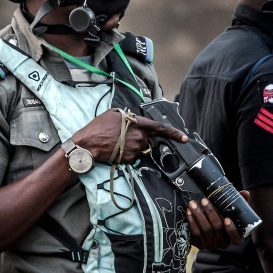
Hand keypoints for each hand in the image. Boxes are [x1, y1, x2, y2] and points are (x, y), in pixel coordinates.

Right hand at [72, 109, 187, 164]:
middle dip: (139, 137)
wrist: (88, 144)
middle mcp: (140, 137)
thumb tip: (133, 118)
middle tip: (123, 135)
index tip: (184, 137)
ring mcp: (136, 149)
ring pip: (140, 147)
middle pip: (147, 138)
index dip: (173, 133)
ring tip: (117, 142)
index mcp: (138, 123)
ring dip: (132, 145)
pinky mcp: (130, 159)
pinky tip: (116, 149)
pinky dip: (127, 153)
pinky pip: (134, 155)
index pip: (160, 127)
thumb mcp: (113, 113)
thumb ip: (127, 115)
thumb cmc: (98, 127)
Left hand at [187, 191, 248, 249]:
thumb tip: (246, 193)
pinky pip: (196, 233)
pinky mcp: (200, 244)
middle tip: (204, 200)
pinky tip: (189, 212)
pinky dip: (192, 222)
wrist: (208, 224)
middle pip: (217, 228)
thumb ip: (240, 203)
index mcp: (235, 237)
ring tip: (193, 204)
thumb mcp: (233, 211)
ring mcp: (212, 245)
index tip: (227, 218)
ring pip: (206, 230)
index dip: (231, 229)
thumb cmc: (224, 216)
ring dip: (198, 215)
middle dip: (210, 213)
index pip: (236, 238)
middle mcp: (223, 243)